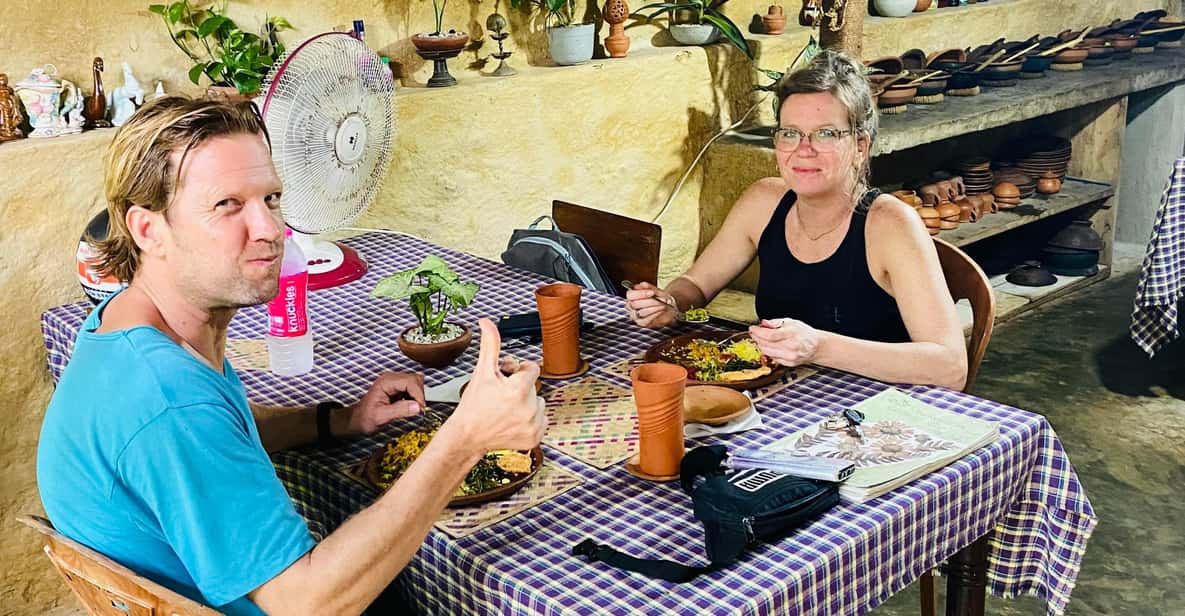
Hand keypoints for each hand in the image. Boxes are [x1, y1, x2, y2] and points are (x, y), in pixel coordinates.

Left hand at [345, 372, 425, 434]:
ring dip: (418, 395)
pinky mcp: (398, 387)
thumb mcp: (382, 417)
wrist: (358, 419)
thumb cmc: (365, 418)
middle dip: (419, 395)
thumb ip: (400, 410)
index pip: (410, 381)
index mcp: (386, 382)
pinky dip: (415, 397)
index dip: (418, 394)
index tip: (421, 407)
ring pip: (416, 382)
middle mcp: (391, 379)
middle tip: (418, 409)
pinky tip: (410, 405)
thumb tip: (417, 406)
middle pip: (415, 380)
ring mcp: (395, 382)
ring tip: (413, 408)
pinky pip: (413, 388)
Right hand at [448, 318, 546, 452]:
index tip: (507, 377)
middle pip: (534, 386)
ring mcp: (533, 425)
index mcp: (518, 391)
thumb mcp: (482, 372)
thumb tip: (487, 322)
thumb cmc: (473, 404)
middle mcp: (528, 409)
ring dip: (526, 402)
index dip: (518, 370)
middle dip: (520, 387)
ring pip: (539, 402)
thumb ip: (490, 345)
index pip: (532, 369)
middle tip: (502, 394)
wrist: (467, 436)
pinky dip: (530, 420)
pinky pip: (542, 420)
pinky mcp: (535, 438)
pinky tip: (513, 420)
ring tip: (507, 408)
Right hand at [625, 282, 675, 328]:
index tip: (652, 292)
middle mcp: (631, 306)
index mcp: (631, 296)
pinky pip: (646, 320)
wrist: (668, 308)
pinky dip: (655, 315)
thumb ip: (650, 287)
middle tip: (660, 299)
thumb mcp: (657, 291)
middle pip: (635, 304)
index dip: (641, 293)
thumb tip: (643, 284)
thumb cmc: (660, 298)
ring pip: (641, 312)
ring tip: (663, 305)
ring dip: (654, 308)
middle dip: (649, 301)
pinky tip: (661, 311)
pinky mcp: (642, 323)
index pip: (630, 295)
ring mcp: (635, 315)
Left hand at [748, 318, 821, 366]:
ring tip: (761, 338)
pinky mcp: (788, 363)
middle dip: (757, 338)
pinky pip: (772, 357)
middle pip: (766, 344)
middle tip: (755, 332)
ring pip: (767, 352)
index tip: (752, 329)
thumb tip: (764, 323)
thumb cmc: (804, 333)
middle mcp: (791, 347)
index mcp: (792, 334)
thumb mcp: (791, 322)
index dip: (758, 332)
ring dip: (761, 345)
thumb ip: (776, 322)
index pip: (770, 335)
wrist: (816, 346)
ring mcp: (790, 357)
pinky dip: (768, 351)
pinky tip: (769, 346)